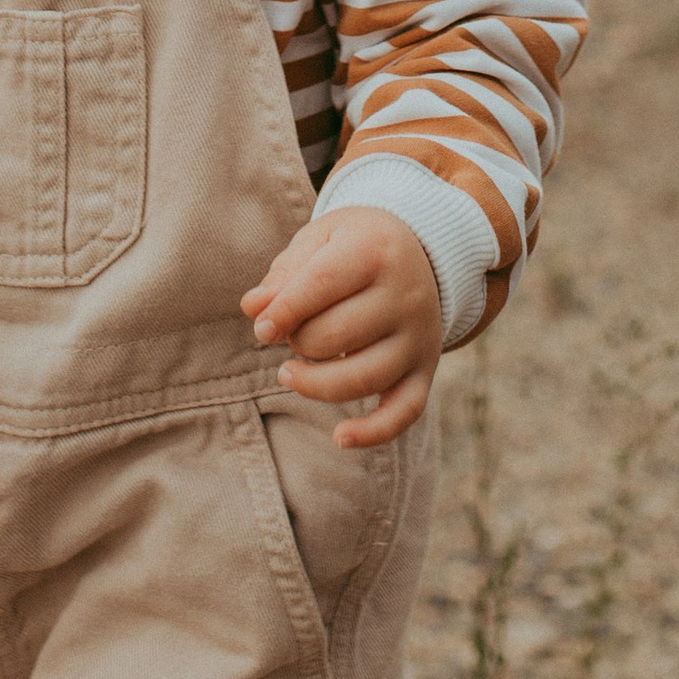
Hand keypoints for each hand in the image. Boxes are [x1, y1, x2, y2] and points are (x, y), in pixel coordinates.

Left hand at [242, 206, 443, 449]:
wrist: (420, 253)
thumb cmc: (353, 247)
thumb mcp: (320, 241)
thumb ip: (285, 274)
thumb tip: (253, 308)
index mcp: (375, 251)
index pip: (321, 285)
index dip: (283, 311)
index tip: (261, 329)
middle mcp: (406, 295)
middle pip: (336, 335)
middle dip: (299, 340)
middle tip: (292, 332)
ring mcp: (420, 337)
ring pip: (363, 378)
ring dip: (314, 384)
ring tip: (288, 373)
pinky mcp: (425, 370)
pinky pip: (406, 412)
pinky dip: (373, 432)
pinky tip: (340, 437)